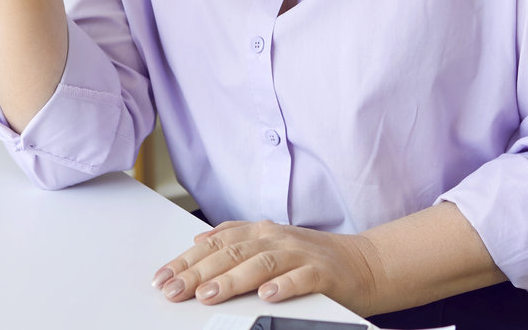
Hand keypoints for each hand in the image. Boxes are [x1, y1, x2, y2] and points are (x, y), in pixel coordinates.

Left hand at [151, 219, 382, 313]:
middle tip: (175, 290)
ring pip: (261, 263)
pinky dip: (283, 285)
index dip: (187, 260)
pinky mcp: (323, 272)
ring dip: (232, 278)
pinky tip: (266, 295)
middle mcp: (277, 238)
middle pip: (232, 253)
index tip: (163, 278)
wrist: (364, 263)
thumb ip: (236, 238)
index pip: (215, 243)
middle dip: (199, 272)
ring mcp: (300, 253)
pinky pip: (301, 278)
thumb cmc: (312, 259)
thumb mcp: (271, 243)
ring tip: (210, 294)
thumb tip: (199, 238)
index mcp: (260, 232)